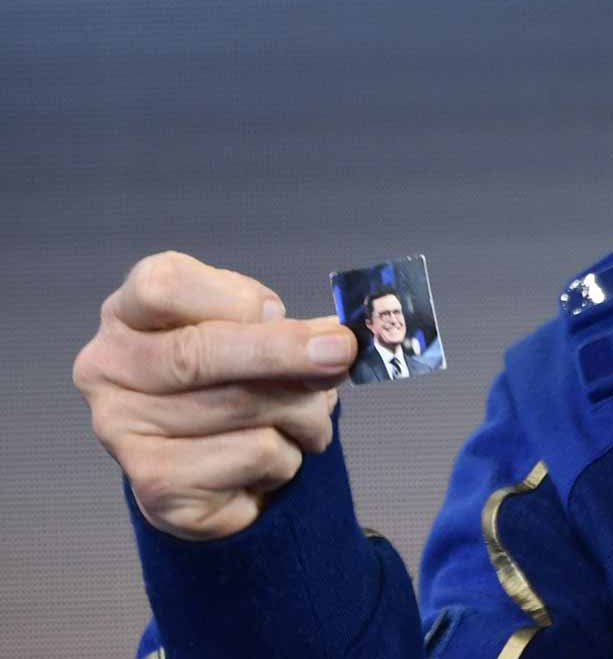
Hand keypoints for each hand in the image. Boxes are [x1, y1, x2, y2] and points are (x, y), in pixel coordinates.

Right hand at [73, 251, 356, 540]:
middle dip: (283, 352)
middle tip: (340, 353)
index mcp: (128, 314)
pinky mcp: (160, 490)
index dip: (232, 297)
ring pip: (242, 409)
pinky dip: (287, 457)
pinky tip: (272, 460)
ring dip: (302, 414)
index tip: (279, 310)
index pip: (164, 286)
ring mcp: (124, 434)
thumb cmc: (233, 384)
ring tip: (307, 421)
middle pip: (199, 352)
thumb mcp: (253, 335)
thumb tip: (333, 340)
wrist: (213, 470)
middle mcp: (108, 370)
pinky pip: (255, 456)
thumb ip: (282, 329)